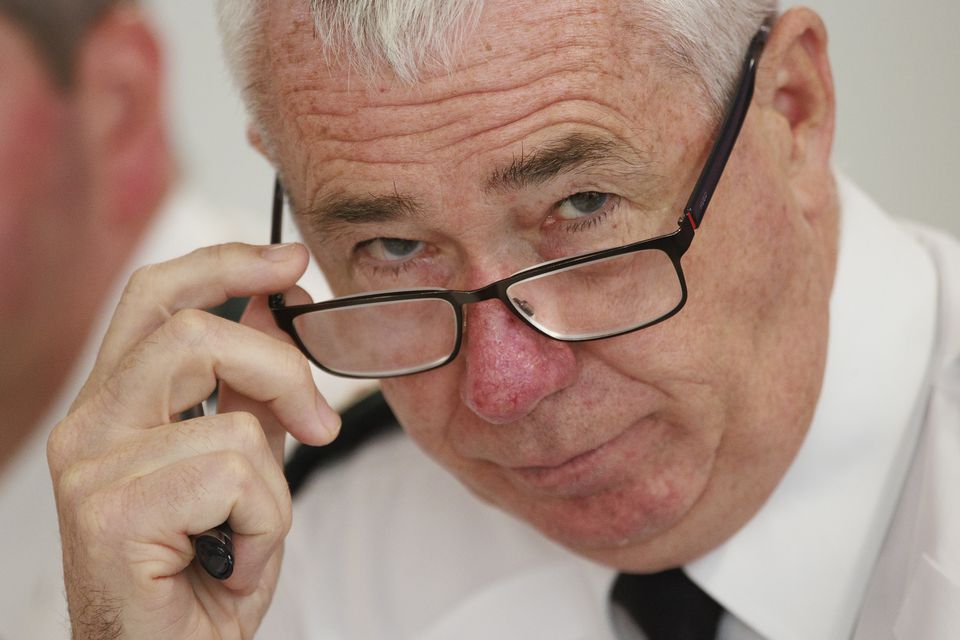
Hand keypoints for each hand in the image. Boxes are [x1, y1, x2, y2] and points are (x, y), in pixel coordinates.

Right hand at [47, 243, 338, 639]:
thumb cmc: (203, 569)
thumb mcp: (241, 463)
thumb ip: (251, 390)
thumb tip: (277, 311)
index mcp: (115, 402)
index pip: (157, 296)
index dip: (226, 263)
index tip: (289, 261)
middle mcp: (90, 425)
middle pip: (194, 332)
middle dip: (283, 369)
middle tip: (319, 421)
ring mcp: (93, 469)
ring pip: (233, 421)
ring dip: (273, 484)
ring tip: (253, 528)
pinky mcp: (110, 514)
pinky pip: (236, 479)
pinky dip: (266, 525)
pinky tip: (236, 560)